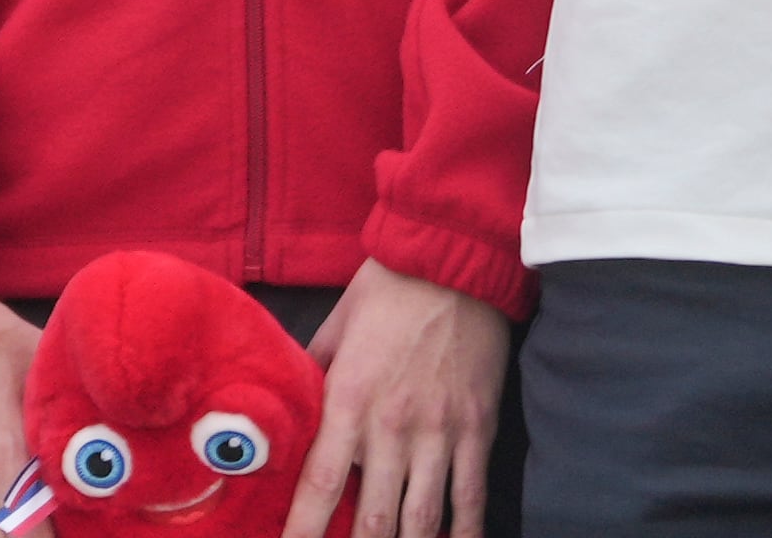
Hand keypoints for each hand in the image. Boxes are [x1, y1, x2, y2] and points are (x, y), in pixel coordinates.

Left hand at [294, 261, 509, 537]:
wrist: (455, 259)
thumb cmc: (388, 288)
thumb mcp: (335, 326)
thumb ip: (315, 375)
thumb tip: (293, 412)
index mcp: (349, 400)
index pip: (319, 485)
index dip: (303, 531)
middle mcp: (392, 426)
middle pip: (373, 518)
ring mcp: (440, 430)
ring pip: (422, 518)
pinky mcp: (478, 427)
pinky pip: (471, 494)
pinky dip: (465, 532)